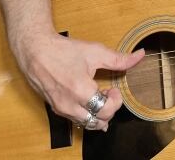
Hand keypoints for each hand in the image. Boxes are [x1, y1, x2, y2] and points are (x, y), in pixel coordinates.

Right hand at [12, 32, 144, 130]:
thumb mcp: (95, 52)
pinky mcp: (55, 108)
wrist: (35, 50)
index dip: (116, 101)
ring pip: (86, 124)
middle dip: (109, 110)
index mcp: (80, 91)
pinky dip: (86, 114)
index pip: (106, 111)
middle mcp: (69, 105)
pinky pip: (75, 120)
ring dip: (97, 114)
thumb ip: (120, 58)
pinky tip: (89, 102)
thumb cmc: (63, 50)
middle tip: (108, 93)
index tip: (114, 88)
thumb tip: (140, 56)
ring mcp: (60, 108)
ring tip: (98, 96)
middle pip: (97, 122)